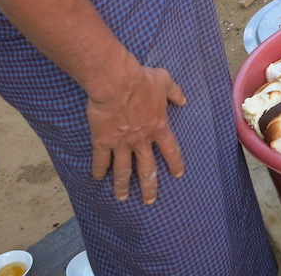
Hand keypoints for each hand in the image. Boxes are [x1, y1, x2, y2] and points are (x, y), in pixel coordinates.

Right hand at [86, 64, 186, 203]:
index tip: (178, 175)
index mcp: (158, 127)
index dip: (175, 163)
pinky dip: (98, 170)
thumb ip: (174, 92)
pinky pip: (100, 160)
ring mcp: (122, 142)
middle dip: (149, 186)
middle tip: (149, 200)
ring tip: (121, 198)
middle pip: (147, 168)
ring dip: (122, 185)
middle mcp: (141, 139)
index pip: (170, 150)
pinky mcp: (102, 140)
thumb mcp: (165, 81)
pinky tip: (97, 179)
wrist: (117, 82)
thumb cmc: (142, 80)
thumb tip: (183, 100)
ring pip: (123, 170)